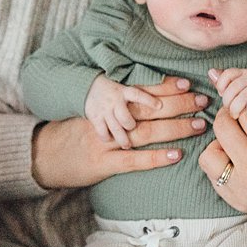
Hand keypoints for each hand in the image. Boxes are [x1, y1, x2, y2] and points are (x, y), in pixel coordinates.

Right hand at [33, 76, 208, 189]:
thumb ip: (114, 110)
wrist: (42, 155)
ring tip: (198, 125)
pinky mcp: (103, 163)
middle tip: (204, 101)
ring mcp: (107, 142)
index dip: (165, 87)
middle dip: (179, 104)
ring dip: (175, 128)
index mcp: (106, 105)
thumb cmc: (70, 136)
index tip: (188, 83)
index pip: (141, 92)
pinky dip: (157, 157)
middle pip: (149, 109)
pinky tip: (176, 154)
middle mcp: (108, 120)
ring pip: (146, 131)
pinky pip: (134, 160)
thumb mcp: (91, 116)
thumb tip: (146, 104)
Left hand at [199, 84, 246, 211]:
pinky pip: (210, 172)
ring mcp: (241, 189)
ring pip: (209, 152)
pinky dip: (219, 161)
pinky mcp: (234, 200)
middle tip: (241, 118)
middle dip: (231, 117)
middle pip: (222, 128)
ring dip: (220, 142)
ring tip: (238, 141)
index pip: (246, 114)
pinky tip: (235, 157)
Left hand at [209, 67, 246, 118]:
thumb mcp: (238, 81)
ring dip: (236, 108)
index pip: (228, 74)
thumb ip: (224, 80)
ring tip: (236, 115)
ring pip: (243, 95)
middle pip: (234, 87)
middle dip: (228, 101)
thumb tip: (210, 72)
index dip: (221, 85)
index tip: (221, 94)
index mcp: (241, 72)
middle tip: (228, 110)